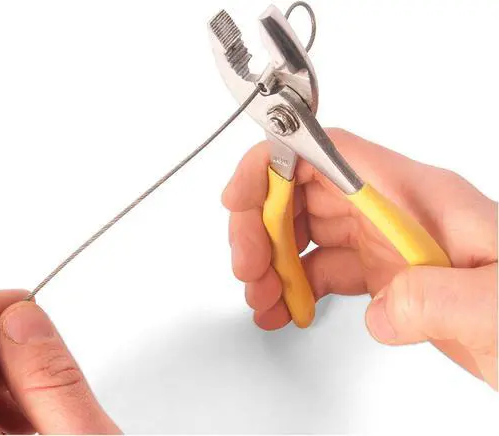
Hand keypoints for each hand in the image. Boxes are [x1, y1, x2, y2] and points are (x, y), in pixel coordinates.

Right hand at [222, 128, 497, 388]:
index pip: (329, 155)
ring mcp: (394, 244)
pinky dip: (299, 286)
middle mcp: (398, 212)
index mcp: (418, 197)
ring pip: (310, 234)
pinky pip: (329, 269)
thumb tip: (380, 308)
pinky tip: (290, 309)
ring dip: (275, 262)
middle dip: (262, 226)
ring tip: (263, 299)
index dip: (274, 166)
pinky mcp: (394, 278)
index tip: (240, 198)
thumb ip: (436, 298)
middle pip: (306, 193)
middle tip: (249, 269)